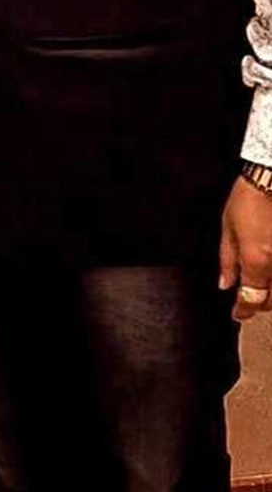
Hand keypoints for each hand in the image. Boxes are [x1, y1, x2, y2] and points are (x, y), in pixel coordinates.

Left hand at [219, 176, 271, 320]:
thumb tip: (225, 284)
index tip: (238, 314)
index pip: (251, 298)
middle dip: (259, 302)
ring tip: (262, 283)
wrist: (271, 177)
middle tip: (248, 297)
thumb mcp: (228, 228)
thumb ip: (227, 260)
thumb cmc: (249, 198)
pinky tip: (270, 267)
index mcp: (256, 260)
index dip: (243, 311)